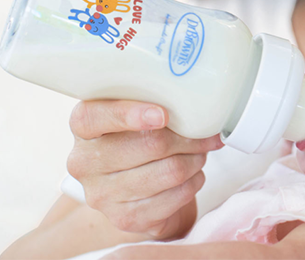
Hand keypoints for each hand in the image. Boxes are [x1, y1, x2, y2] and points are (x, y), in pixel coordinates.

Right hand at [67, 100, 223, 239]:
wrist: (133, 194)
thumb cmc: (137, 143)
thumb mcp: (135, 116)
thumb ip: (152, 104)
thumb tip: (196, 107)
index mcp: (83, 128)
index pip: (94, 116)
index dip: (131, 114)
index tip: (163, 115)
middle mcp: (84, 163)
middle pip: (150, 144)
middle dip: (187, 137)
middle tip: (203, 133)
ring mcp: (103, 195)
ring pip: (170, 170)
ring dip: (196, 159)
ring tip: (199, 154)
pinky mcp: (126, 218)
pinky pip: (177, 195)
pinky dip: (195, 181)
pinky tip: (193, 175)